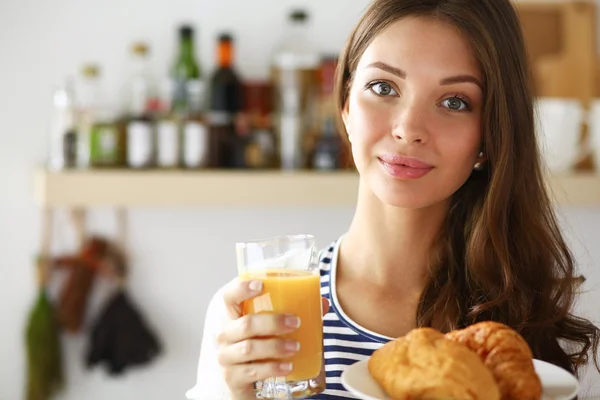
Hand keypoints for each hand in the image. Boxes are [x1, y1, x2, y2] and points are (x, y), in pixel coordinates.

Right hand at [216, 278, 329, 399]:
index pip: (229, 296)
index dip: (241, 288)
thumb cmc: (259, 345)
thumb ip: (292, 313)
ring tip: (295, 346)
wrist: (247, 381)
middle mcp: (225, 334)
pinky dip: (272, 368)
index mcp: (232, 315)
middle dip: (273, 322)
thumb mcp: (270, 328)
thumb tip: (322, 303)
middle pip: (245, 324)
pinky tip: (287, 366)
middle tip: (295, 322)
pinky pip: (252, 371)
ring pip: (249, 348)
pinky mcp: (232, 377)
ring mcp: (226, 356)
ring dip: (275, 346)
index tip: (261, 285)